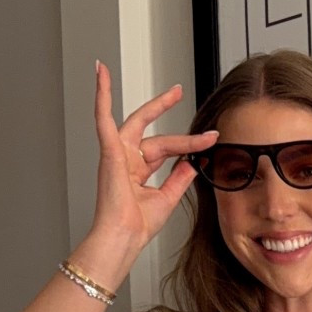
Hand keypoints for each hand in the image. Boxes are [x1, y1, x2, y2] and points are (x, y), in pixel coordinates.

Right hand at [89, 63, 217, 257]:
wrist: (125, 237)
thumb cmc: (138, 225)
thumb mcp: (168, 197)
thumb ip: (179, 176)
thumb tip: (192, 161)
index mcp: (137, 170)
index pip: (166, 148)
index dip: (190, 143)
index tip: (211, 139)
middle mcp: (126, 159)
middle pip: (151, 129)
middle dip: (163, 107)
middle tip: (178, 91)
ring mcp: (116, 153)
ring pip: (138, 122)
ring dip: (149, 103)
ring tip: (156, 82)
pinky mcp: (109, 151)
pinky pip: (102, 117)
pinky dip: (101, 95)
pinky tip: (101, 74)